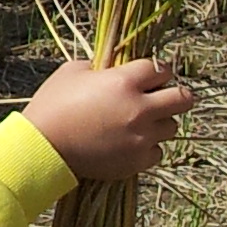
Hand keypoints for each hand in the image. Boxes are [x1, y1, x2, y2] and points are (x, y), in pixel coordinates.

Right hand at [21, 57, 192, 182]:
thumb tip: (112, 68)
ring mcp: (142, 137)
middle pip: (183, 98)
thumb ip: (98, 66)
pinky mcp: (138, 161)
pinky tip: (129, 144)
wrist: (42, 148)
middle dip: (176, 95)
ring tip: (139, 124)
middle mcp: (140, 108)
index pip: (161, 69)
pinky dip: (147, 147)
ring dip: (159, 122)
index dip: (157, 71)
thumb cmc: (52, 105)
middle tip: (164, 98)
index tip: (151, 77)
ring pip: (172, 126)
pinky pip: (157, 151)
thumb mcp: (71, 72)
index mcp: (124, 81)